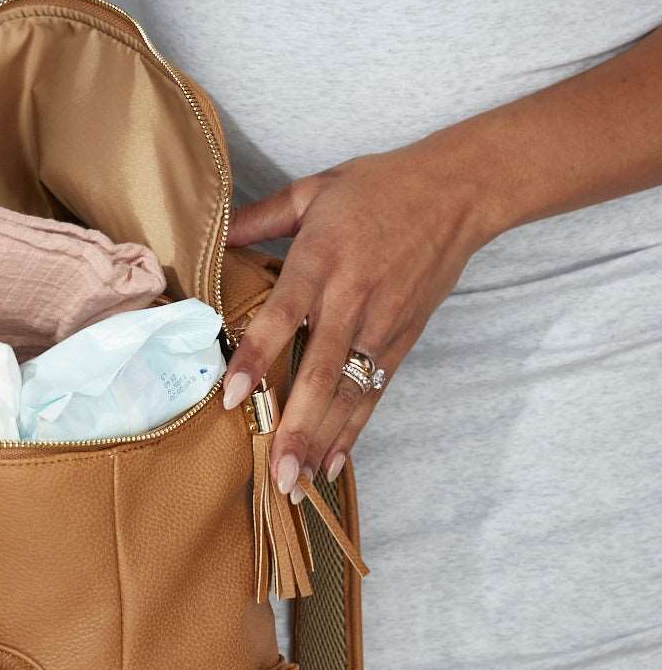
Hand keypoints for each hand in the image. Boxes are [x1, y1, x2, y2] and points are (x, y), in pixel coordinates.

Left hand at [220, 140, 493, 494]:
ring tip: (296, 483)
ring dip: (320, 441)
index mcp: (323, 259)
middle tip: (274, 471)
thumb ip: (260, 217)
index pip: (284, 315)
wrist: (457, 192)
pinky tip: (330, 465)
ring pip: (347, 394)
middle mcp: (352, 300)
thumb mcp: (314, 190)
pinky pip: (372, 394)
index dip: (258, 356)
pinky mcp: (401, 341)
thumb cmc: (379, 187)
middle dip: (295, 426)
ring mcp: (380, 326)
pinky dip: (352, 431)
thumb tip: (212, 233)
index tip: (231, 395)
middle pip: (319, 372)